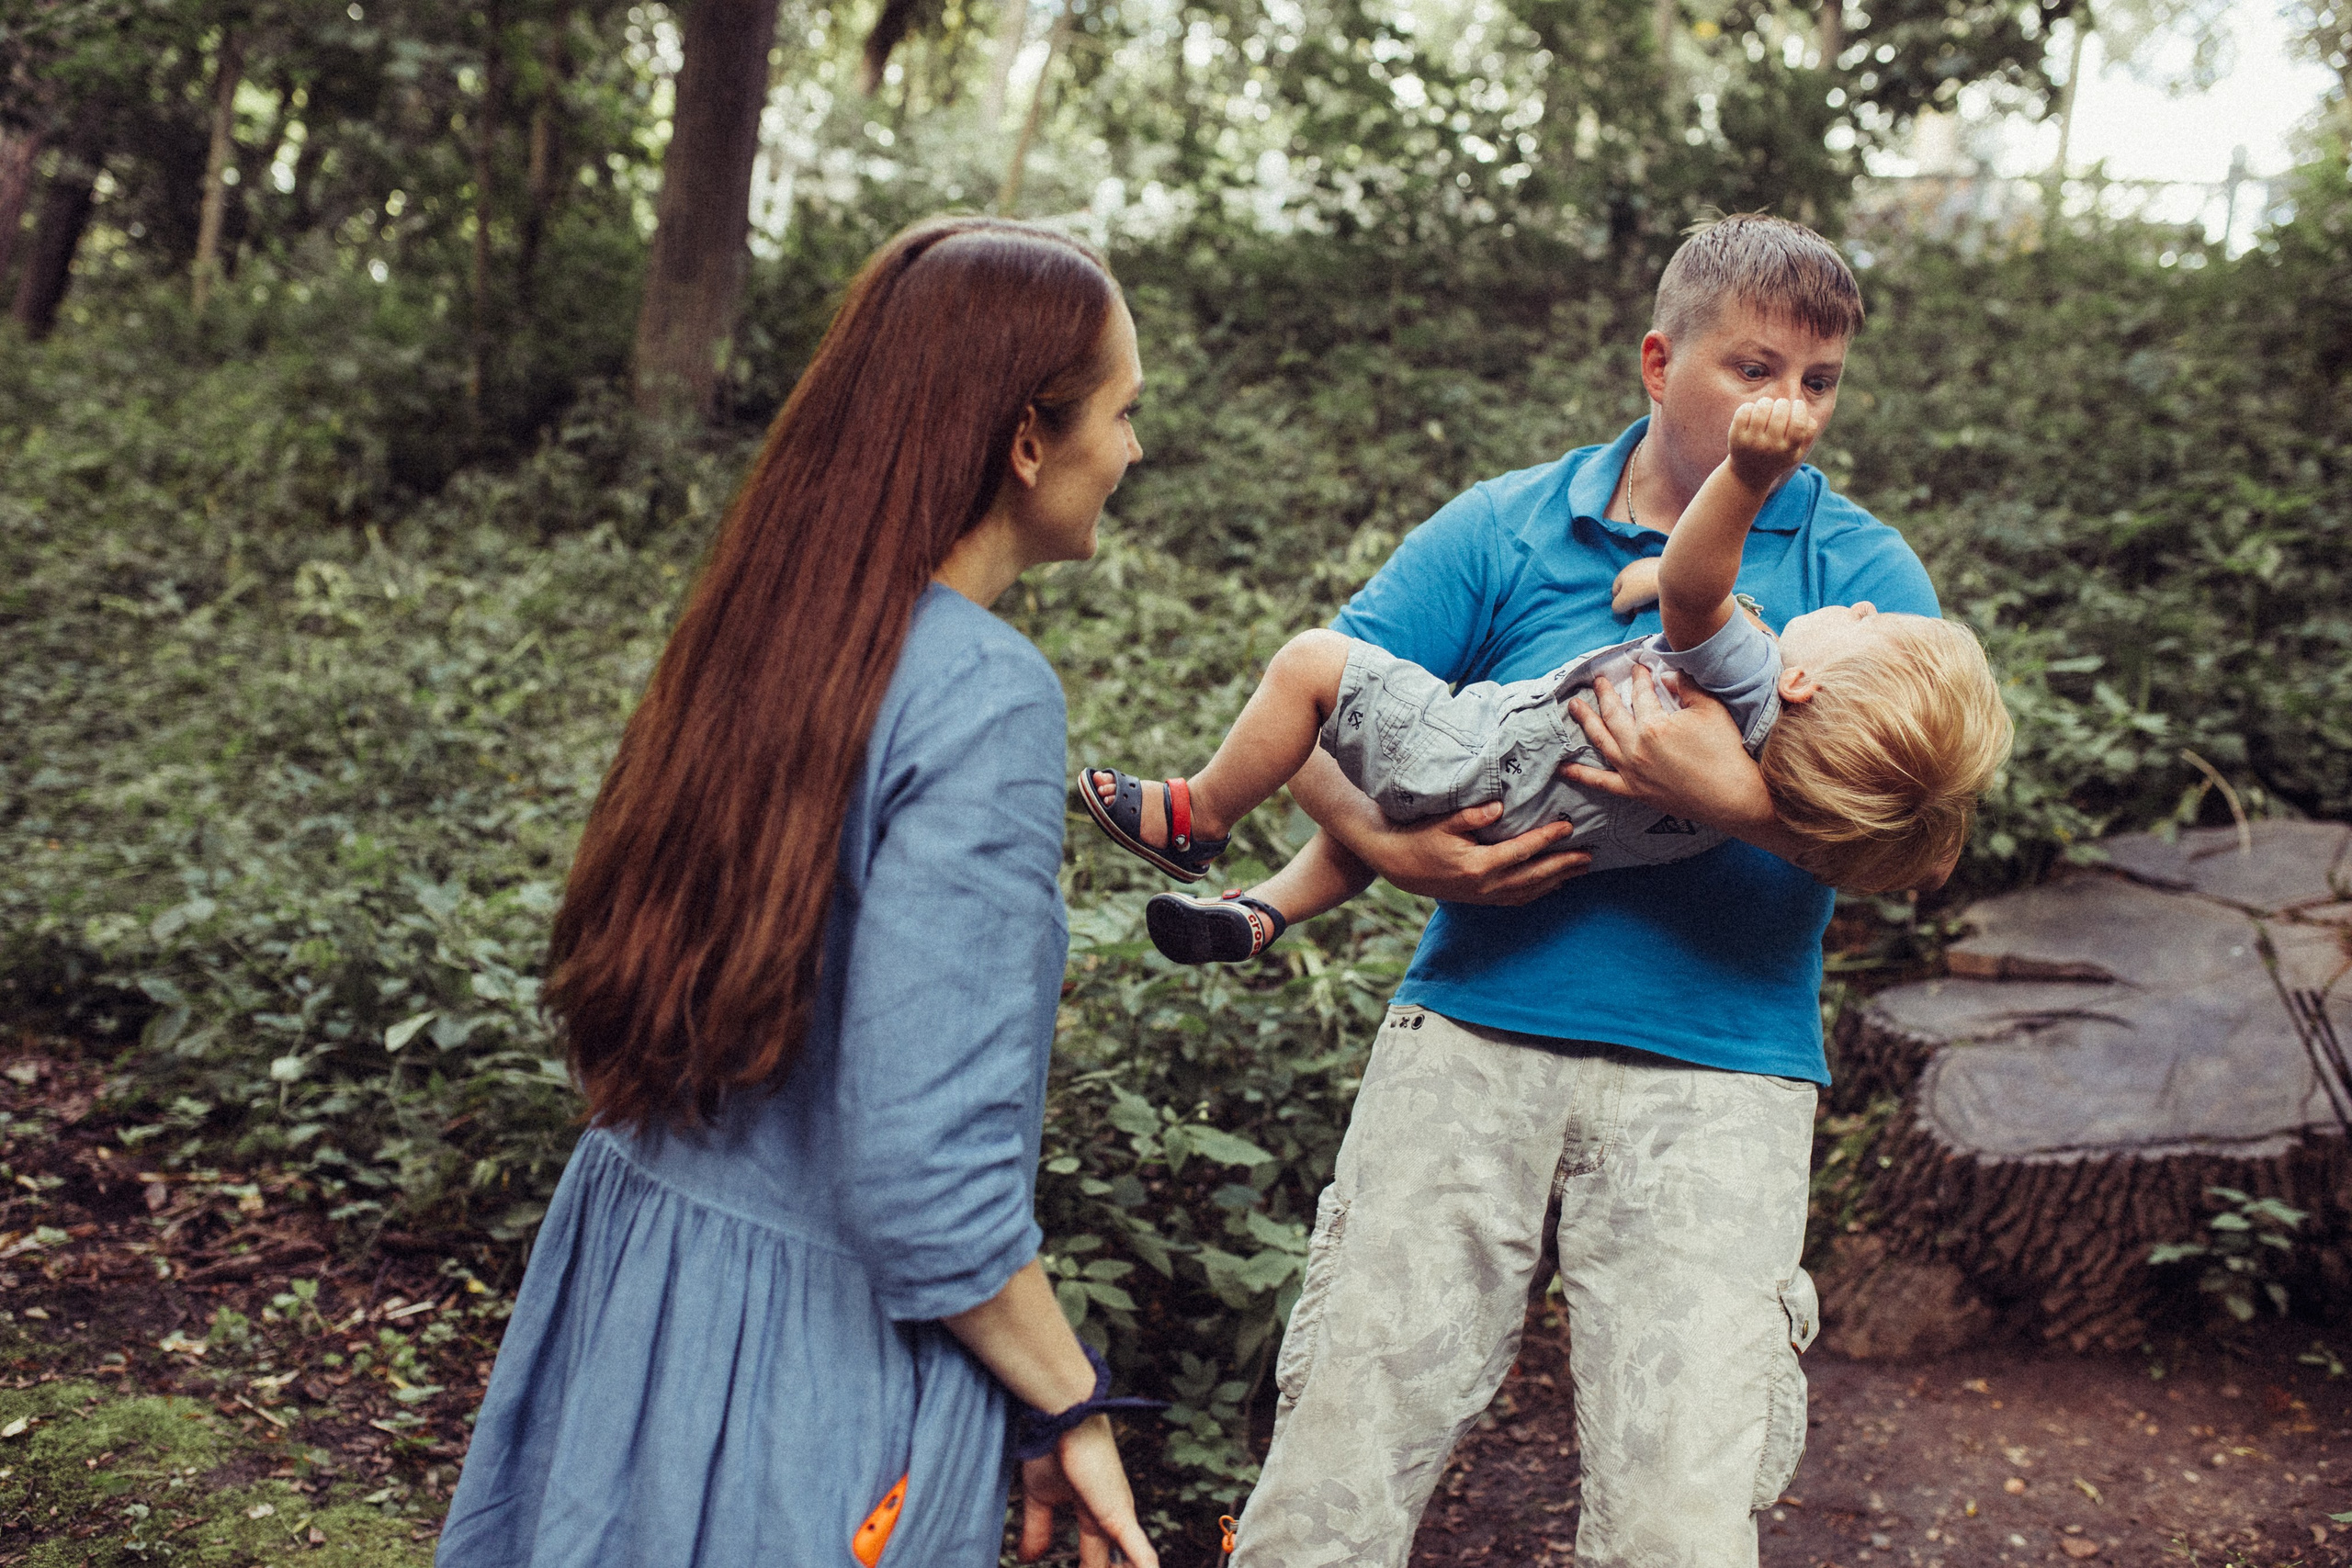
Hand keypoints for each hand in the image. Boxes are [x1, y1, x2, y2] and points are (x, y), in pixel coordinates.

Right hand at [1019, 1415, 1157, 1567]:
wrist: (1061, 1419)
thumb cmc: (1052, 1446)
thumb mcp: (1040, 1499)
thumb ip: (1038, 1529)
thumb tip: (1027, 1558)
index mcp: (1094, 1513)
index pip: (1095, 1556)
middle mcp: (1112, 1516)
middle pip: (1113, 1564)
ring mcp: (1119, 1516)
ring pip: (1132, 1563)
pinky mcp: (1120, 1515)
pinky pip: (1140, 1553)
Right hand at [1350, 800, 1590, 905]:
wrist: (1398, 865)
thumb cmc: (1420, 837)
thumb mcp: (1443, 822)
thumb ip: (1472, 815)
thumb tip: (1500, 806)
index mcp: (1478, 865)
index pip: (1522, 851)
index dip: (1547, 838)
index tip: (1568, 826)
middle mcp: (1485, 885)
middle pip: (1534, 876)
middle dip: (1563, 865)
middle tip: (1588, 855)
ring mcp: (1484, 896)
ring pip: (1529, 890)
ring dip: (1557, 880)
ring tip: (1580, 869)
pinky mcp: (1481, 899)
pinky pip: (1517, 898)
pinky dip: (1538, 891)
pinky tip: (1553, 884)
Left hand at [1563, 667, 1777, 839]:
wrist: (1732, 796)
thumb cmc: (1725, 752)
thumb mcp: (1710, 710)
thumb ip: (1687, 687)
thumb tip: (1668, 675)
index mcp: (1654, 726)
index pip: (1641, 695)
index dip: (1640, 678)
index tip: (1638, 667)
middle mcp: (1636, 748)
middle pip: (1613, 714)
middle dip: (1605, 694)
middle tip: (1599, 680)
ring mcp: (1631, 771)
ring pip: (1600, 741)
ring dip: (1586, 721)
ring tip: (1574, 706)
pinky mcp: (1633, 791)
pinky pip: (1600, 782)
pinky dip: (1580, 775)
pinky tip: (1564, 768)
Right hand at [1610, 557, 1660, 616]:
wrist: (1672, 575)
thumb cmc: (1643, 589)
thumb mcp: (1623, 602)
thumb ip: (1616, 607)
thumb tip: (1619, 609)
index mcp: (1623, 573)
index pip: (1615, 591)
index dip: (1620, 604)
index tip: (1629, 613)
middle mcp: (1635, 566)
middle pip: (1630, 587)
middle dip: (1632, 600)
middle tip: (1639, 610)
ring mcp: (1650, 565)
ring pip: (1642, 584)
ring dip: (1643, 595)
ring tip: (1650, 604)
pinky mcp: (1663, 567)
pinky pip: (1654, 580)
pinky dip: (1654, 589)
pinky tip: (1659, 595)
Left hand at [1726, 398, 1818, 491]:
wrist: (1749, 474)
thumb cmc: (1778, 456)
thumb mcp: (1797, 452)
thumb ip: (1808, 433)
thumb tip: (1806, 415)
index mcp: (1788, 450)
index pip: (1798, 424)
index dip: (1800, 408)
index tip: (1797, 405)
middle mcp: (1769, 447)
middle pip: (1780, 411)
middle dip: (1782, 403)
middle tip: (1780, 407)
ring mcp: (1751, 441)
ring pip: (1762, 408)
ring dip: (1766, 402)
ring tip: (1767, 408)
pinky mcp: (1736, 436)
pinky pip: (1744, 410)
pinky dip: (1749, 406)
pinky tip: (1753, 413)